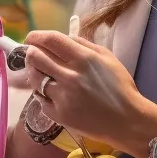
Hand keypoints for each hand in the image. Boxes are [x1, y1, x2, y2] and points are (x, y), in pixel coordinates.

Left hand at [22, 30, 156, 155]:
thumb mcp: (107, 58)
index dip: (36, 36)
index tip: (31, 37)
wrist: (126, 121)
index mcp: (83, 59)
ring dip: (33, 71)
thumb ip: (84, 45)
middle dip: (31, 52)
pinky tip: (50, 91)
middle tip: (32, 53)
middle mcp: (70, 77)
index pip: (51, 40)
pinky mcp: (58, 115)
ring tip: (39, 71)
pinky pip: (40, 99)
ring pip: (35, 78)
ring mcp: (62, 97)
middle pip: (36, 57)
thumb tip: (63, 38)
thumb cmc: (120, 87)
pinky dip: (42, 93)